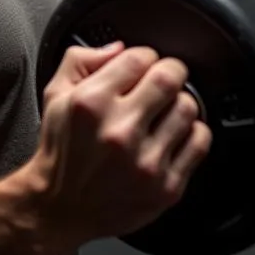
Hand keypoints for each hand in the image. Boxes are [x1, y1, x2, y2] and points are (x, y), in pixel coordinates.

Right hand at [31, 43, 211, 251]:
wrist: (59, 207)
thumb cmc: (61, 150)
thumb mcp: (55, 94)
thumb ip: (82, 59)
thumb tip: (119, 47)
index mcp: (91, 104)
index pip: (140, 57)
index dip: (143, 57)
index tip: (141, 66)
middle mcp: (119, 132)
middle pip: (170, 78)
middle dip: (169, 72)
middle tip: (162, 81)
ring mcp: (145, 162)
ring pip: (188, 109)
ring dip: (180, 104)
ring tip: (164, 112)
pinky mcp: (165, 187)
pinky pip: (199, 143)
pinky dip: (192, 133)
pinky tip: (173, 135)